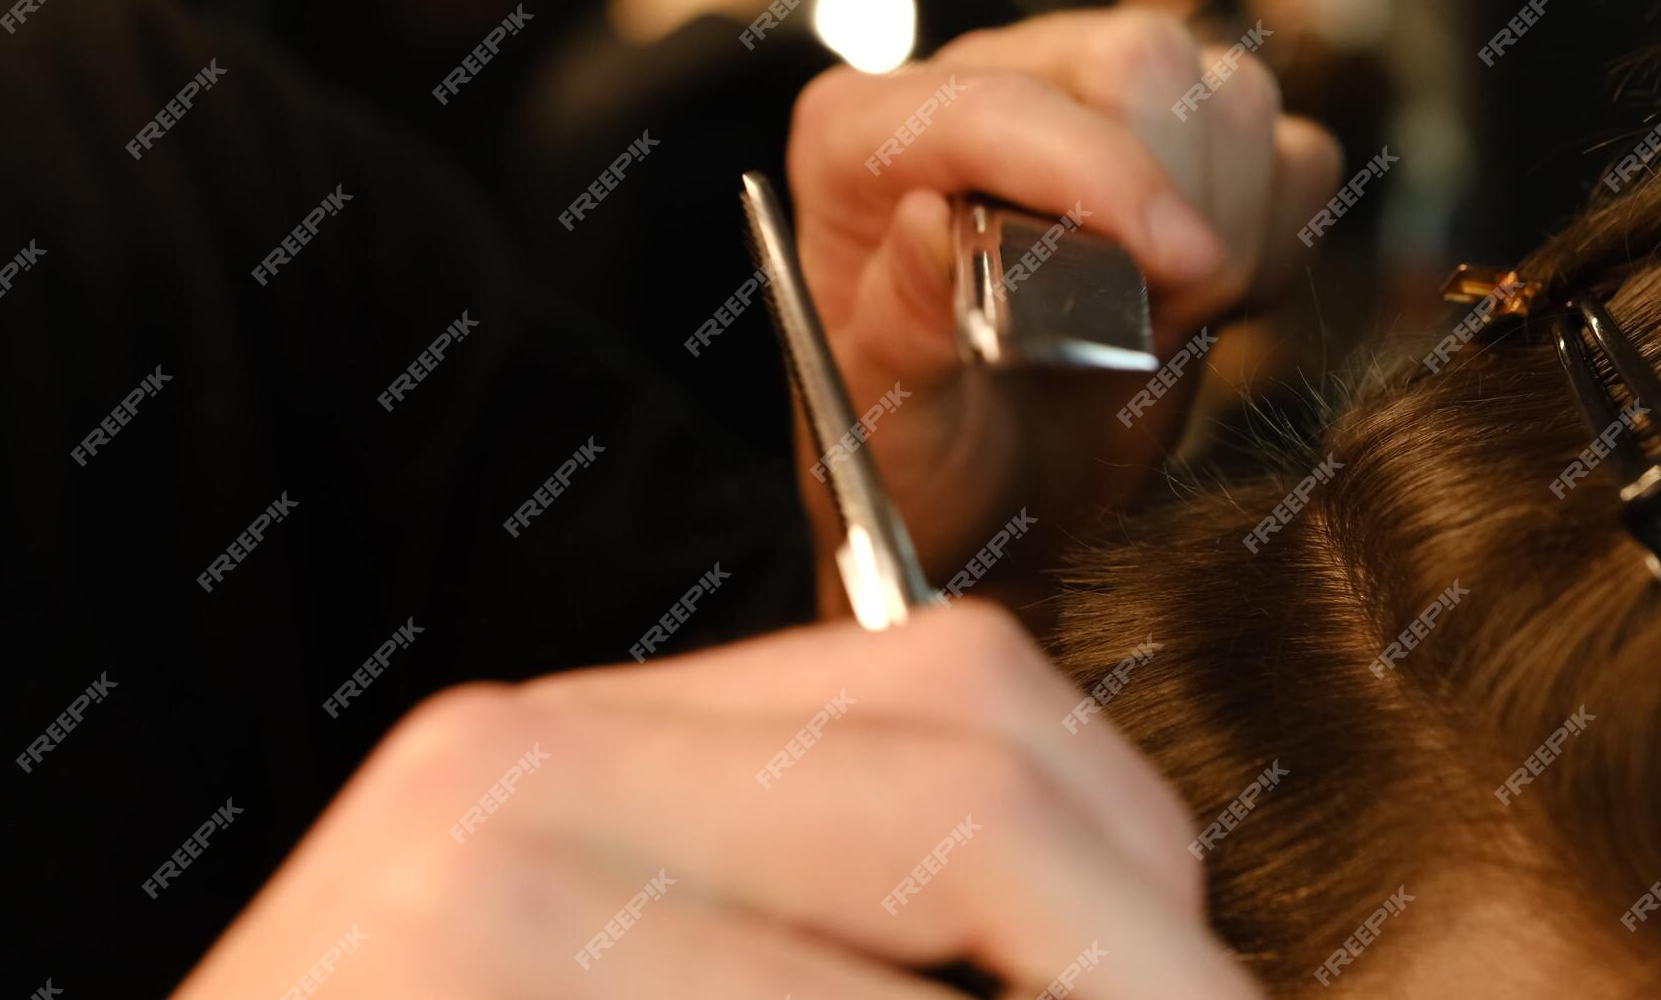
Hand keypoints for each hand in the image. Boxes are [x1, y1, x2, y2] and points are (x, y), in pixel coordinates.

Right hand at [173, 602, 1262, 997]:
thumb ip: (803, 911)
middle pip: (979, 777)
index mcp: (567, 742)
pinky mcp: (473, 980)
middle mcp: (518, 768)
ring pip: (934, 937)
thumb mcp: (613, 953)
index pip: (954, 690)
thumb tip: (1116, 935)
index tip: (1187, 956)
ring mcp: (486, 888)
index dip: (1131, 839)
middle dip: (1146, 951)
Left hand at [785, 9, 1340, 606]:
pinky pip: (1288, 150)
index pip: (998, 104)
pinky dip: (1278, 236)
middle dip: (1177, 203)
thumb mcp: (888, 430)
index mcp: (859, 138)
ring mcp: (1087, 106)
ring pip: (1228, 95)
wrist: (988, 501)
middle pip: (1139, 64)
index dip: (1103, 175)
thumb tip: (927, 222)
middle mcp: (976, 90)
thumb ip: (900, 328)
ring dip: (1232, 229)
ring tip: (1156, 326)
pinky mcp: (1181, 148)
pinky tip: (1202, 309)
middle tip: (1143, 329)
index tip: (1184, 272)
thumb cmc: (919, 459)